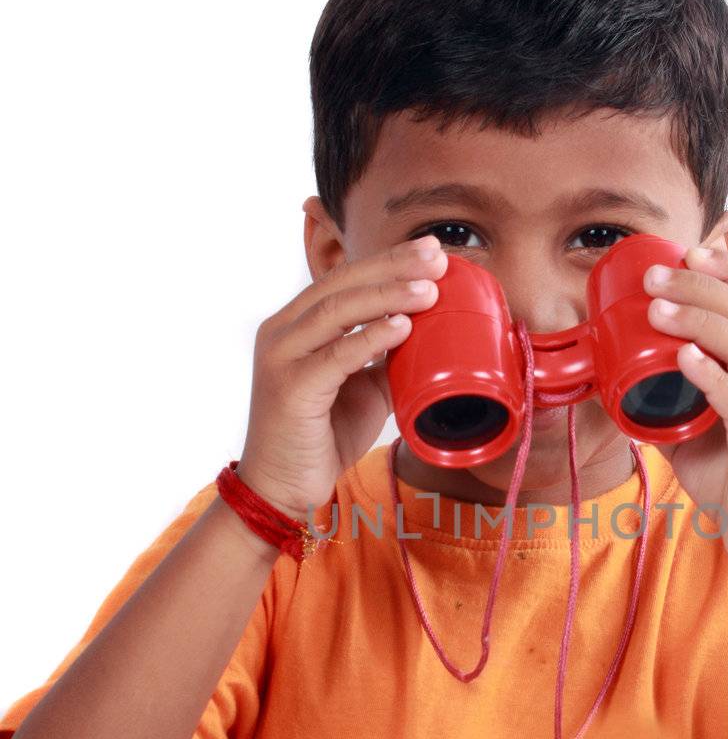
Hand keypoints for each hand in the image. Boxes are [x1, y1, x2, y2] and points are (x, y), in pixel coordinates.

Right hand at [236, 235, 448, 519]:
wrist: (284, 488)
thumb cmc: (321, 436)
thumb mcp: (363, 388)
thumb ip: (385, 357)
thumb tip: (427, 332)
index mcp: (296, 326)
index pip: (344, 280)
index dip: (387, 262)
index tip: (430, 251)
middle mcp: (282, 332)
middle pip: (341, 284)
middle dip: (392, 266)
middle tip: (436, 255)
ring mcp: (281, 358)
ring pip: (337, 311)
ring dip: (387, 295)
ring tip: (429, 288)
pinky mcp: (290, 389)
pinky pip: (335, 355)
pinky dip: (371, 338)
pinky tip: (403, 327)